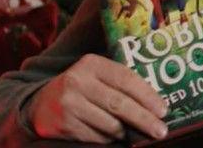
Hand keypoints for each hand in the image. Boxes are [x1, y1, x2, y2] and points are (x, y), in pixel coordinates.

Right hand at [26, 54, 167, 142]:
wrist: (39, 104)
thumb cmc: (81, 88)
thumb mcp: (97, 75)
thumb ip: (121, 82)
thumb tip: (155, 104)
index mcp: (92, 64)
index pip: (126, 79)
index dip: (147, 96)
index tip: (163, 110)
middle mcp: (78, 81)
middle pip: (120, 104)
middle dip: (144, 119)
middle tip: (160, 130)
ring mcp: (68, 104)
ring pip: (110, 124)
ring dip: (126, 132)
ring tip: (135, 133)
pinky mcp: (62, 125)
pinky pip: (96, 138)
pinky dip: (109, 139)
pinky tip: (112, 136)